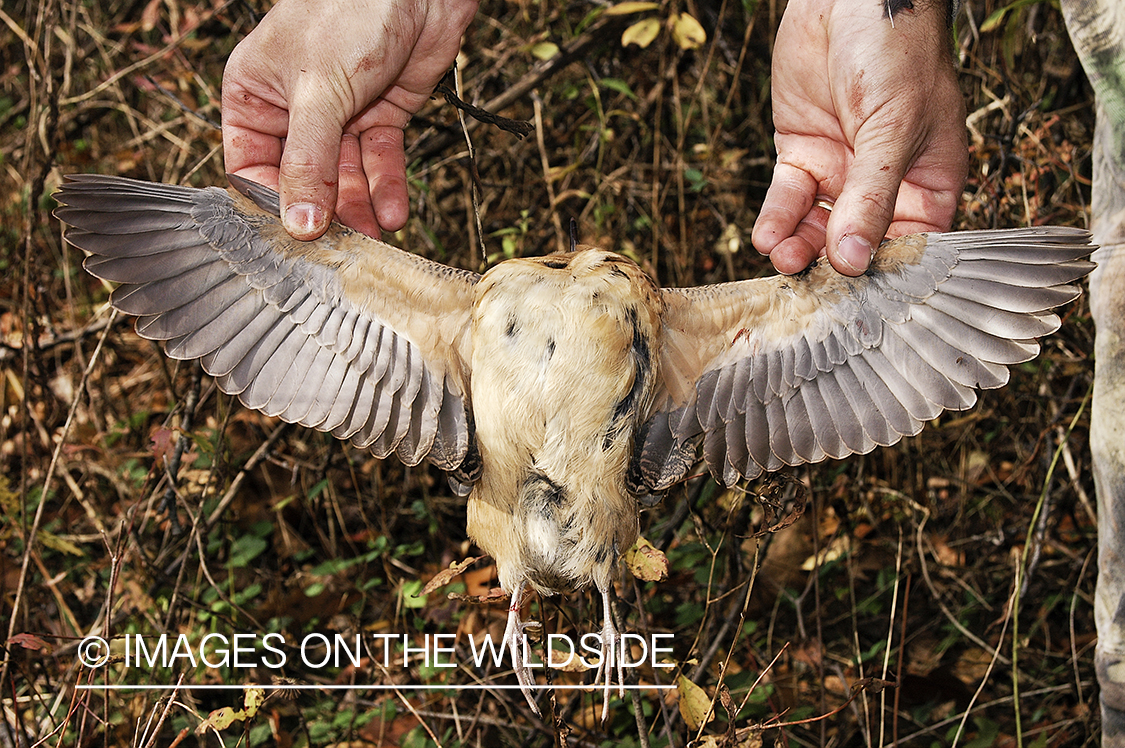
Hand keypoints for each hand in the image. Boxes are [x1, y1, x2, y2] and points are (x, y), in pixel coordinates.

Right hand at [222, 0, 478, 239]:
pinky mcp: (380, 115)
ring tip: (375, 239)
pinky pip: (380, 163)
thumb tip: (298, 224)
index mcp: (255, 96)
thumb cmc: (348, 10)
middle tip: (342, 251)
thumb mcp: (318, 92)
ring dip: (360, 209)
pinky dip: (387, 188)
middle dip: (325, 215)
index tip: (293, 242)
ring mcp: (340, 115)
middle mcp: (294, 110)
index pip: (252, 167)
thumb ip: (308, 162)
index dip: (272, 206)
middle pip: (304, 180)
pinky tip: (394, 213)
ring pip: (345, 177)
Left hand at [751, 0, 967, 274]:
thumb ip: (871, 197)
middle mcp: (883, 184)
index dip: (889, 273)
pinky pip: (787, 201)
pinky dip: (776, 221)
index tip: (862, 300)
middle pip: (858, 244)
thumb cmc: (896, 50)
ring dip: (799, 249)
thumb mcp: (893, 128)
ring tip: (785, 260)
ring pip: (817, 229)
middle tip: (812, 290)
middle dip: (833, 268)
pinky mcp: (802, 156)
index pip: (913, 244)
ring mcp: (840, 172)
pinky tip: (767, 237)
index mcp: (928, 181)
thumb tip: (856, 260)